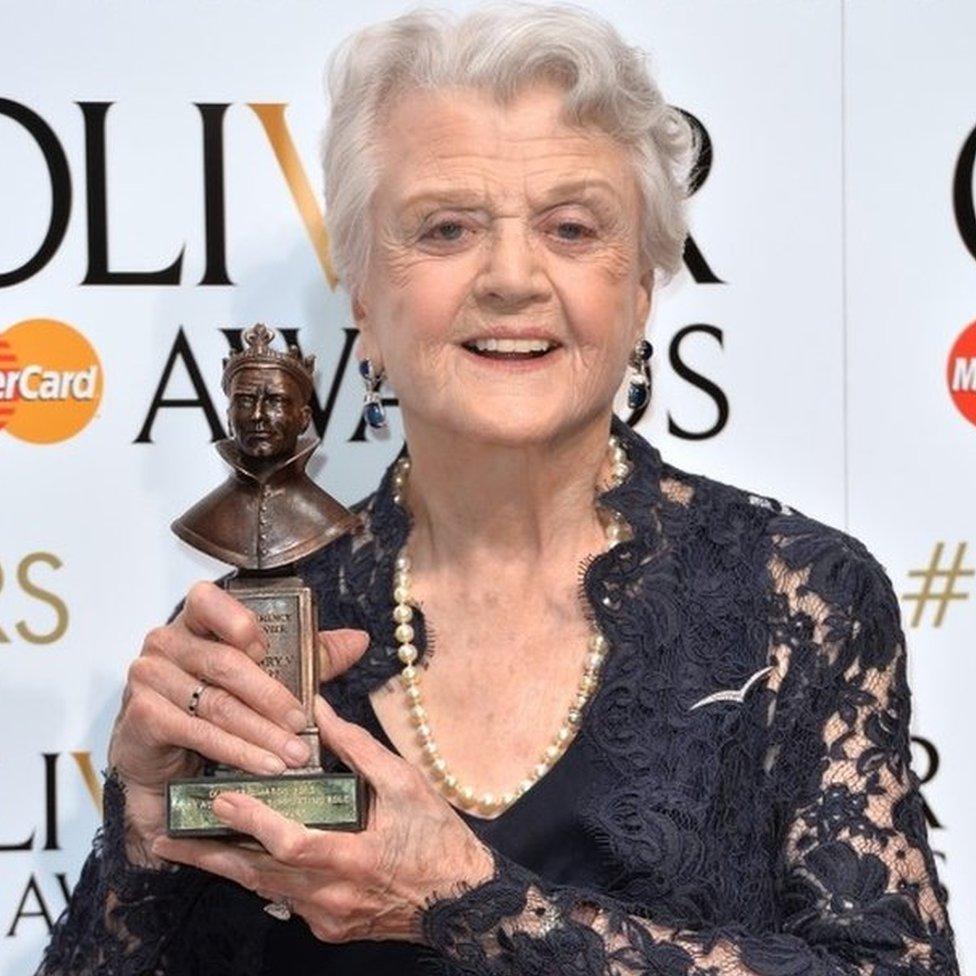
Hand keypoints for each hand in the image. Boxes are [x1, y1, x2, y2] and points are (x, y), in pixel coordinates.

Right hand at [108, 581, 369, 862]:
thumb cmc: (214, 709)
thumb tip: (358, 640)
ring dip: (261, 731)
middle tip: (304, 722)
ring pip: (217, 703)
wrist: (163, 767)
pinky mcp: (142, 717)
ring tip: (294, 753)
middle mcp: (166, 643)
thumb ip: (308, 657)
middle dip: (272, 696)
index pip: (209, 600)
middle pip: (225, 663)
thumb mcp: (264, 679)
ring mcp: (149, 679)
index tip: (270, 650)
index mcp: (194, 623)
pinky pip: (197, 732)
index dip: (240, 621)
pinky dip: (236, 751)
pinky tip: (263, 764)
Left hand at [152, 695, 495, 943]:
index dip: (254, 822)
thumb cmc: (436, 837)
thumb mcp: (406, 783)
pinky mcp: (326, 927)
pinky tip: (242, 858)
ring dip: (226, 867)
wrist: (459, 900)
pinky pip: (283, 900)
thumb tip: (320, 711)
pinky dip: (260, 877)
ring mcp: (325, 917)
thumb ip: (359, 748)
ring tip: (185, 848)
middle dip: (209, 857)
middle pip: (258, 877)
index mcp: (354, 857)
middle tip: (165, 840)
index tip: (220, 799)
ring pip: (264, 890)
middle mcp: (331, 895)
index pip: (291, 844)